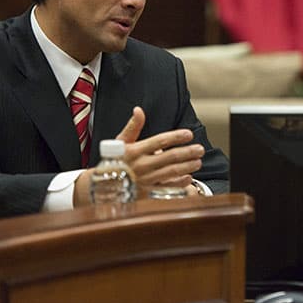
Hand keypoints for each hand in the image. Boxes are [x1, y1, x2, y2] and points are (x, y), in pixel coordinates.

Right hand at [73, 106, 204, 205]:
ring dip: (187, 166)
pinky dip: (178, 183)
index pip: (159, 141)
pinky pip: (166, 188)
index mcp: (135, 150)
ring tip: (198, 161)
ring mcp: (144, 180)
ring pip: (170, 172)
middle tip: (200, 149)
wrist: (101, 185)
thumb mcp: (120, 142)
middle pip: (169, 157)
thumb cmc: (114, 160)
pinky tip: (188, 177)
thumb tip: (139, 109)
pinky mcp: (146, 193)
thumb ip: (133, 126)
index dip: (175, 137)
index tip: (189, 134)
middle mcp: (140, 165)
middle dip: (187, 152)